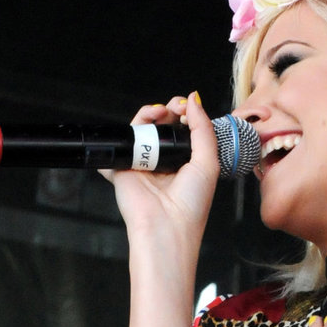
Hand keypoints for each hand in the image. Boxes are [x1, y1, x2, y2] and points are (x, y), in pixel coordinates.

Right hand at [105, 91, 220, 260]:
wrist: (165, 227)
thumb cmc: (190, 205)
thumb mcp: (208, 161)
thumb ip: (203, 128)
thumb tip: (194, 100)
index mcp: (186, 162)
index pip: (183, 129)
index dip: (185, 113)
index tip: (187, 107)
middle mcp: (165, 162)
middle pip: (161, 125)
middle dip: (167, 110)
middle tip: (174, 107)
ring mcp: (143, 165)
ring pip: (141, 129)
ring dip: (148, 114)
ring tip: (157, 112)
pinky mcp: (123, 169)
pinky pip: (119, 146)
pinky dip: (121, 134)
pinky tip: (135, 128)